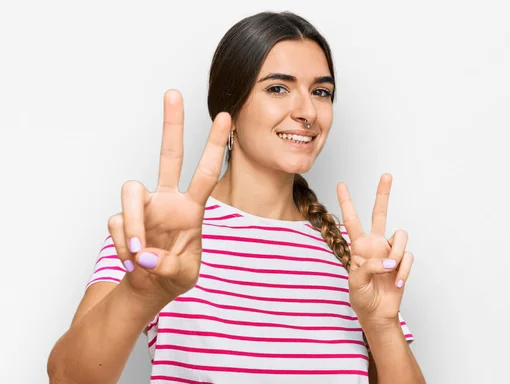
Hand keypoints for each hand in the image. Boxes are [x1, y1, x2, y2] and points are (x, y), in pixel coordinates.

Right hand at [108, 89, 229, 302]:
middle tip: (173, 93)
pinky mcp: (122, 219)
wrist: (150, 288)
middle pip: (169, 155)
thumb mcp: (185, 276)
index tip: (226, 117)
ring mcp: (143, 207)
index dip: (215, 146)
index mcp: (192, 208)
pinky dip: (124, 245)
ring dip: (132, 223)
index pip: (206, 173)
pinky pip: (117, 224)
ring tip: (139, 253)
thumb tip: (147, 255)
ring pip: (130, 190)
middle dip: (172, 125)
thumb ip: (172, 267)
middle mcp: (167, 200)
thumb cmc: (174, 275)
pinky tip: (133, 260)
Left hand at [337, 173, 413, 325]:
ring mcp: (391, 251)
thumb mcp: (355, 281)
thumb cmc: (361, 297)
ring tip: (390, 272)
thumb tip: (389, 259)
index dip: (347, 203)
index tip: (341, 184)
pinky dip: (403, 271)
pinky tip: (396, 283)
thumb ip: (368, 266)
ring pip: (400, 236)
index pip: (352, 220)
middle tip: (386, 175)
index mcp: (359, 246)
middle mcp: (376, 244)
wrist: (377, 313)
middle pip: (380, 213)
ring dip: (397, 253)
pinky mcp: (404, 261)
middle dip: (383, 194)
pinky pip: (408, 257)